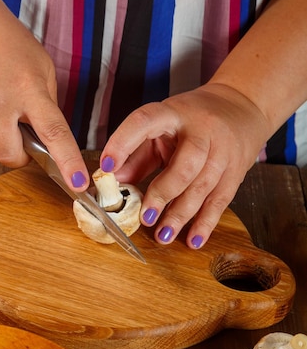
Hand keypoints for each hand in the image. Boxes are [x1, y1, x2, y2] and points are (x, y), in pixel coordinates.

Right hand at [0, 0, 88, 188]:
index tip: (78, 184)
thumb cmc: (4, 40)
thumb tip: (50, 137)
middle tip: (19, 141)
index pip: (55, 132)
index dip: (68, 161)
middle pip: (9, 154)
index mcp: (30, 89)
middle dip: (17, 157)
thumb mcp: (40, 66)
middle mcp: (0, 101)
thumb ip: (46, 103)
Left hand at [100, 83, 268, 247]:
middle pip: (185, 165)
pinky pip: (220, 201)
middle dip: (163, 193)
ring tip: (163, 235)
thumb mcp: (161, 127)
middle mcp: (202, 130)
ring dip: (181, 215)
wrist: (241, 109)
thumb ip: (136, 154)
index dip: (123, 143)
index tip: (106, 167)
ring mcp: (222, 151)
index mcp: (173, 113)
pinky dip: (206, 223)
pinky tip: (193, 240)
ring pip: (203, 187)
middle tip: (144, 218)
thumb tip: (113, 182)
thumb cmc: (192, 121)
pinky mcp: (235, 171)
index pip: (145, 121)